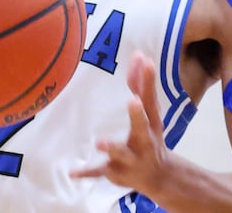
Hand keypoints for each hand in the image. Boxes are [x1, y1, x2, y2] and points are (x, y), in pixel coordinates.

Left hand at [71, 52, 169, 194]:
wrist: (159, 176)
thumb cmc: (150, 136)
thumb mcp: (150, 113)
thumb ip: (142, 86)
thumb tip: (140, 55)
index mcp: (151, 123)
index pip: (149, 99)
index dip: (147, 80)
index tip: (145, 59)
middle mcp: (144, 140)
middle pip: (142, 126)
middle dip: (137, 114)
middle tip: (133, 100)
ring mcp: (131, 158)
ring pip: (121, 153)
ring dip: (112, 147)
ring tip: (100, 142)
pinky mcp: (116, 172)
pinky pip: (100, 173)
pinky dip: (87, 173)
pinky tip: (72, 173)